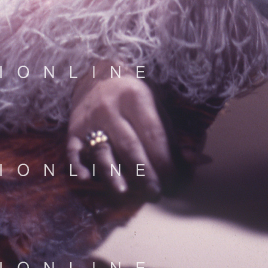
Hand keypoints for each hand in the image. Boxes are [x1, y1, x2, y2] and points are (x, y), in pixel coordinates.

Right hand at [66, 62, 173, 196]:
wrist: (98, 74)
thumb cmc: (133, 95)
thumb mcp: (155, 104)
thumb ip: (171, 133)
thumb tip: (194, 161)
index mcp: (136, 97)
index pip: (153, 134)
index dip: (165, 161)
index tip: (175, 181)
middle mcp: (111, 107)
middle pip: (129, 146)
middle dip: (145, 173)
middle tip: (156, 193)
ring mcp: (89, 119)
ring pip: (102, 151)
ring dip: (113, 174)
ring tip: (125, 192)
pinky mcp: (72, 130)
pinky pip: (73, 151)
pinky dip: (79, 166)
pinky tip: (87, 178)